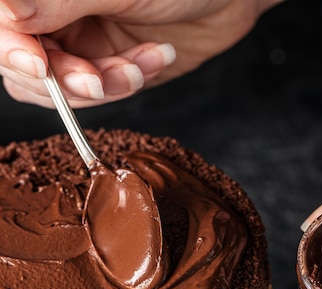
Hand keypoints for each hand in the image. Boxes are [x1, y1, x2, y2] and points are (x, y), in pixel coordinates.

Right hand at [0, 0, 280, 107]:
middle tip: (99, 79)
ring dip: (101, 85)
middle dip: (66, 78)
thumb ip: (58, 1)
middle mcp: (55, 13)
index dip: (12, 48)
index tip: (39, 64)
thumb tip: (7, 15)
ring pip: (62, 87)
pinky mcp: (107, 66)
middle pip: (25, 65)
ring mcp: (79, 41)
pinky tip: (152, 59)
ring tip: (137, 66)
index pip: (4, 26)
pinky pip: (99, 92)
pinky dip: (124, 84)